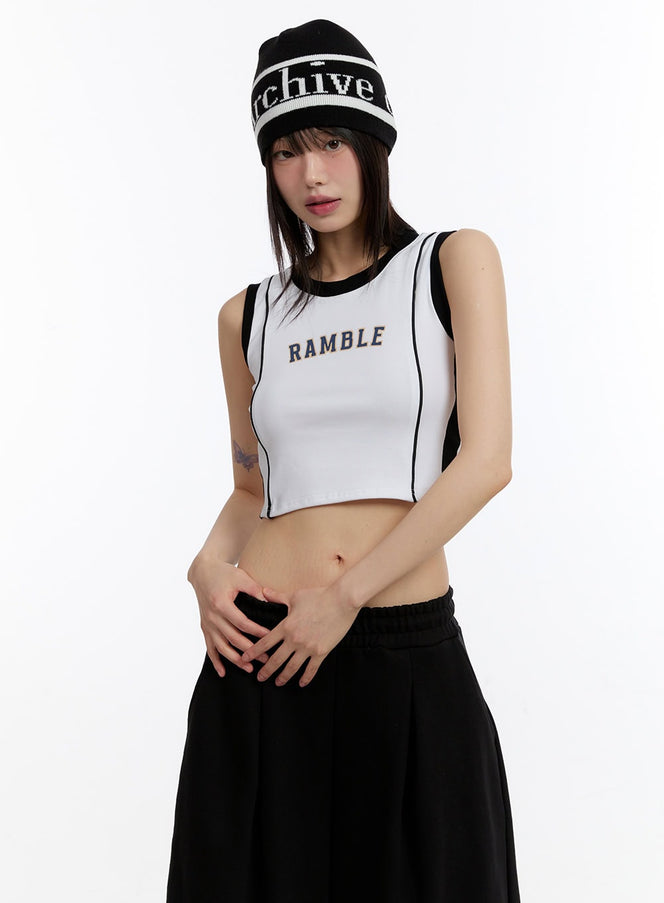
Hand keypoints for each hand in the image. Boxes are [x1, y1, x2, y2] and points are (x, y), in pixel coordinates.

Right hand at [188, 558, 271, 678]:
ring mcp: (207, 624)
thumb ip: (255, 590)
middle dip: (250, 651)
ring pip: (221, 647)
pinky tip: (223, 672)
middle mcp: (212, 616)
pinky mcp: (205, 627)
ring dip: (235, 660)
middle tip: (266, 659)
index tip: (270, 637)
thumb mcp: (241, 577)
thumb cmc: (224, 573)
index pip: (242, 623)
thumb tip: (270, 602)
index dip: (256, 631)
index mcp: (221, 604)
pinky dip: (215, 661)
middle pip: (232, 638)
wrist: (203, 572)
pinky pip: (209, 647)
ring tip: (249, 668)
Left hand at [240, 584, 360, 687]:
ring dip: (283, 677)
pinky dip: (306, 678)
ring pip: (292, 667)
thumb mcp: (295, 596)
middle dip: (266, 670)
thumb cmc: (318, 595)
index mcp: (285, 626)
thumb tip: (263, 591)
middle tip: (259, 678)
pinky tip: (301, 683)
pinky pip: (311, 669)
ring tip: (278, 683)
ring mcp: (308, 647)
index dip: (253, 652)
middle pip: (275, 659)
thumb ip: (277, 597)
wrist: (342, 600)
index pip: (264, 643)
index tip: (244, 658)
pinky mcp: (321, 652)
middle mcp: (294, 639)